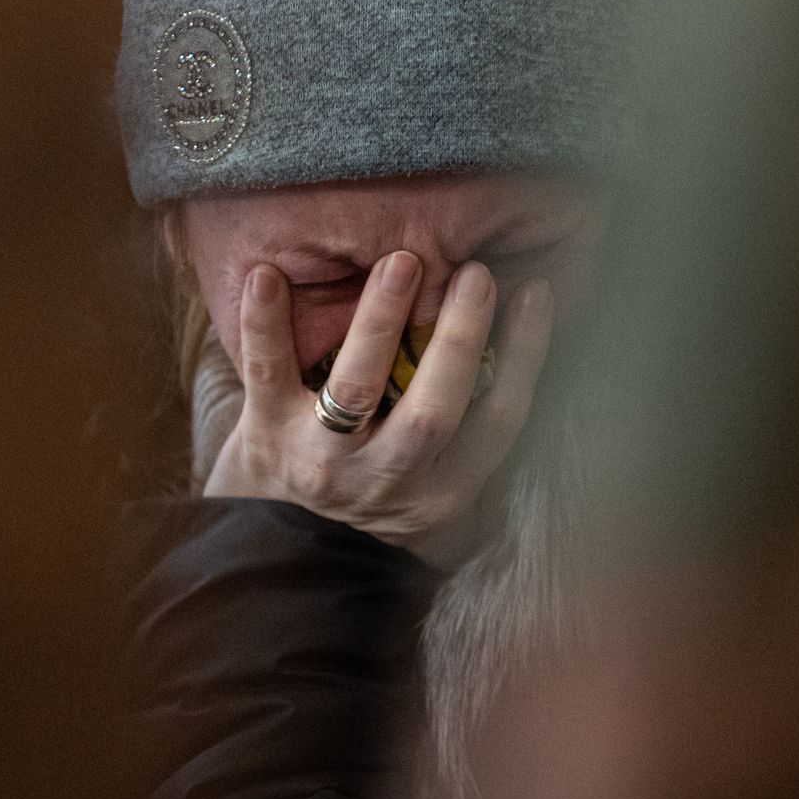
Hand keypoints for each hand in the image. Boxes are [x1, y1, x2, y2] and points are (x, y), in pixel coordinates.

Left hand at [203, 252, 554, 566]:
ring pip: (355, 390)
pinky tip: (266, 275)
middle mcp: (384, 481)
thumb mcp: (426, 476)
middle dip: (459, 339)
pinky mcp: (265, 438)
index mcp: (440, 490)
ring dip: (379, 325)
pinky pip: (266, 373)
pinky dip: (264, 324)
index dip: (523, 357)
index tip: (534, 292)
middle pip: (433, 412)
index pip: (497, 423)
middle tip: (476, 273)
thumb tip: (514, 322)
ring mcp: (321, 462)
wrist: (271, 534)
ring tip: (399, 264)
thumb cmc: (366, 483)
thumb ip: (464, 422)